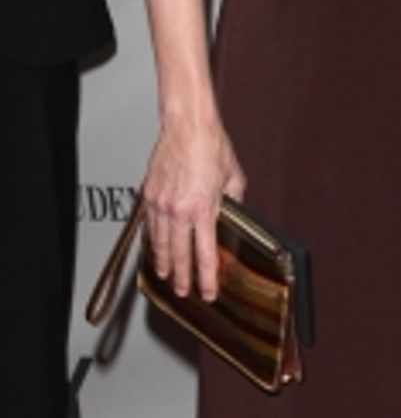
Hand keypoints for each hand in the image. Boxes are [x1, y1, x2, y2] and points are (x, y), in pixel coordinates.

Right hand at [142, 118, 245, 300]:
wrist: (187, 126)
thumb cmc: (211, 146)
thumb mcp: (233, 178)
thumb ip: (233, 202)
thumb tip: (232, 214)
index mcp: (203, 209)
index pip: (204, 254)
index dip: (206, 278)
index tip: (208, 292)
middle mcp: (179, 210)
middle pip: (179, 254)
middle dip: (182, 278)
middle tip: (184, 292)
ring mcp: (161, 203)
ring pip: (160, 243)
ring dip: (164, 263)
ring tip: (167, 276)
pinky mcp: (149, 194)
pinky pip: (149, 225)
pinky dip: (152, 240)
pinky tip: (155, 248)